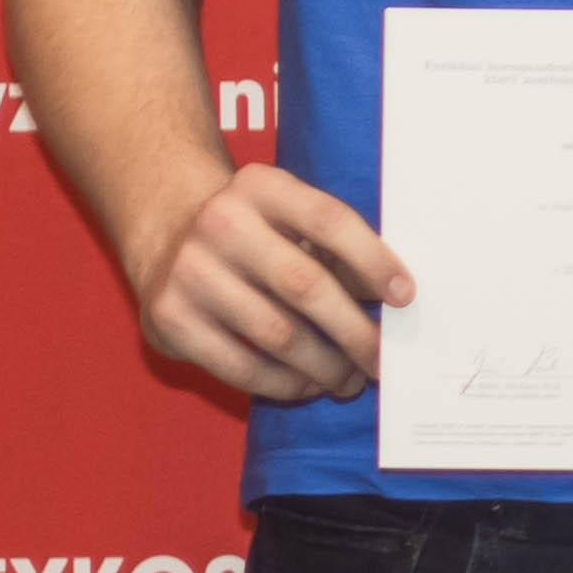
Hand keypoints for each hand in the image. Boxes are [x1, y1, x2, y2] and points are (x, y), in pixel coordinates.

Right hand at [128, 159, 411, 403]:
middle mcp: (220, 223)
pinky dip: (284, 383)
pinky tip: (307, 385)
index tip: (405, 297)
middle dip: (354, 331)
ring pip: (277, 333)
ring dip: (325, 365)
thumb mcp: (288, 215)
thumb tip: (393, 301)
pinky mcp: (169, 318)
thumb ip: (334, 247)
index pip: (329, 220)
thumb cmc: (254, 231)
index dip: (373, 260)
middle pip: (305, 285)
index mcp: (261, 187)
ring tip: (350, 380)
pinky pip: (240, 365)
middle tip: (383, 360)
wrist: (166, 232)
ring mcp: (190, 271)